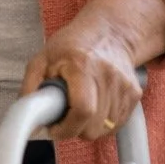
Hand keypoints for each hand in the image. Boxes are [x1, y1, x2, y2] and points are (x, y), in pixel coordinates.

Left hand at [20, 21, 142, 141]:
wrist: (109, 33)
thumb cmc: (72, 45)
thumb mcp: (42, 59)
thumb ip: (31, 88)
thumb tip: (29, 120)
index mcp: (82, 65)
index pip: (82, 110)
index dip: (66, 127)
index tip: (54, 128)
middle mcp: (108, 76)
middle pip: (93, 126)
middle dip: (74, 128)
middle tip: (64, 115)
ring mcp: (124, 86)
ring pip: (105, 130)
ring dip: (88, 127)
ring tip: (78, 107)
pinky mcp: (134, 94)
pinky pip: (116, 125)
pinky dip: (102, 124)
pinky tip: (94, 107)